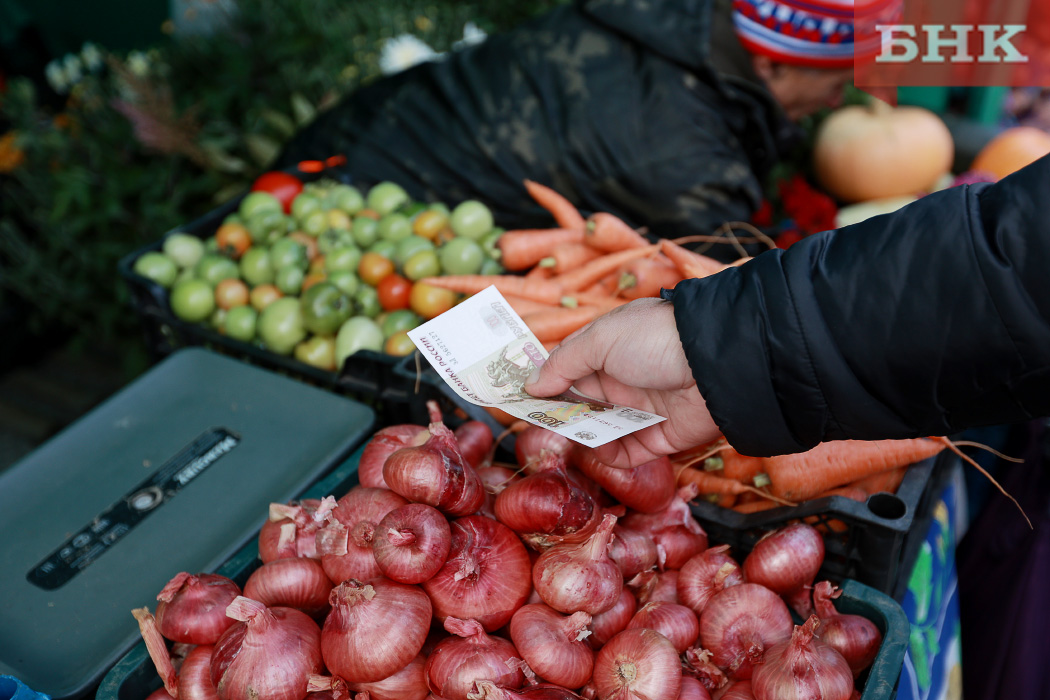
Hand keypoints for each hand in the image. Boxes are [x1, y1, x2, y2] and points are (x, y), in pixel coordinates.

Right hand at [524, 298, 718, 467]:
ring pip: (599, 430)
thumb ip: (562, 363)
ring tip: (568, 437)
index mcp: (608, 348)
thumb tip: (532, 384)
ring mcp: (640, 409)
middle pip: (580, 402)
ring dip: (583, 435)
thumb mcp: (600, 339)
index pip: (568, 367)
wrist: (716, 365)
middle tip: (537, 423)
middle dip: (559, 413)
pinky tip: (599, 449)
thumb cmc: (655, 339)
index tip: (519, 397)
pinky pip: (625, 453)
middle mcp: (623, 379)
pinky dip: (610, 456)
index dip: (545, 382)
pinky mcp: (658, 438)